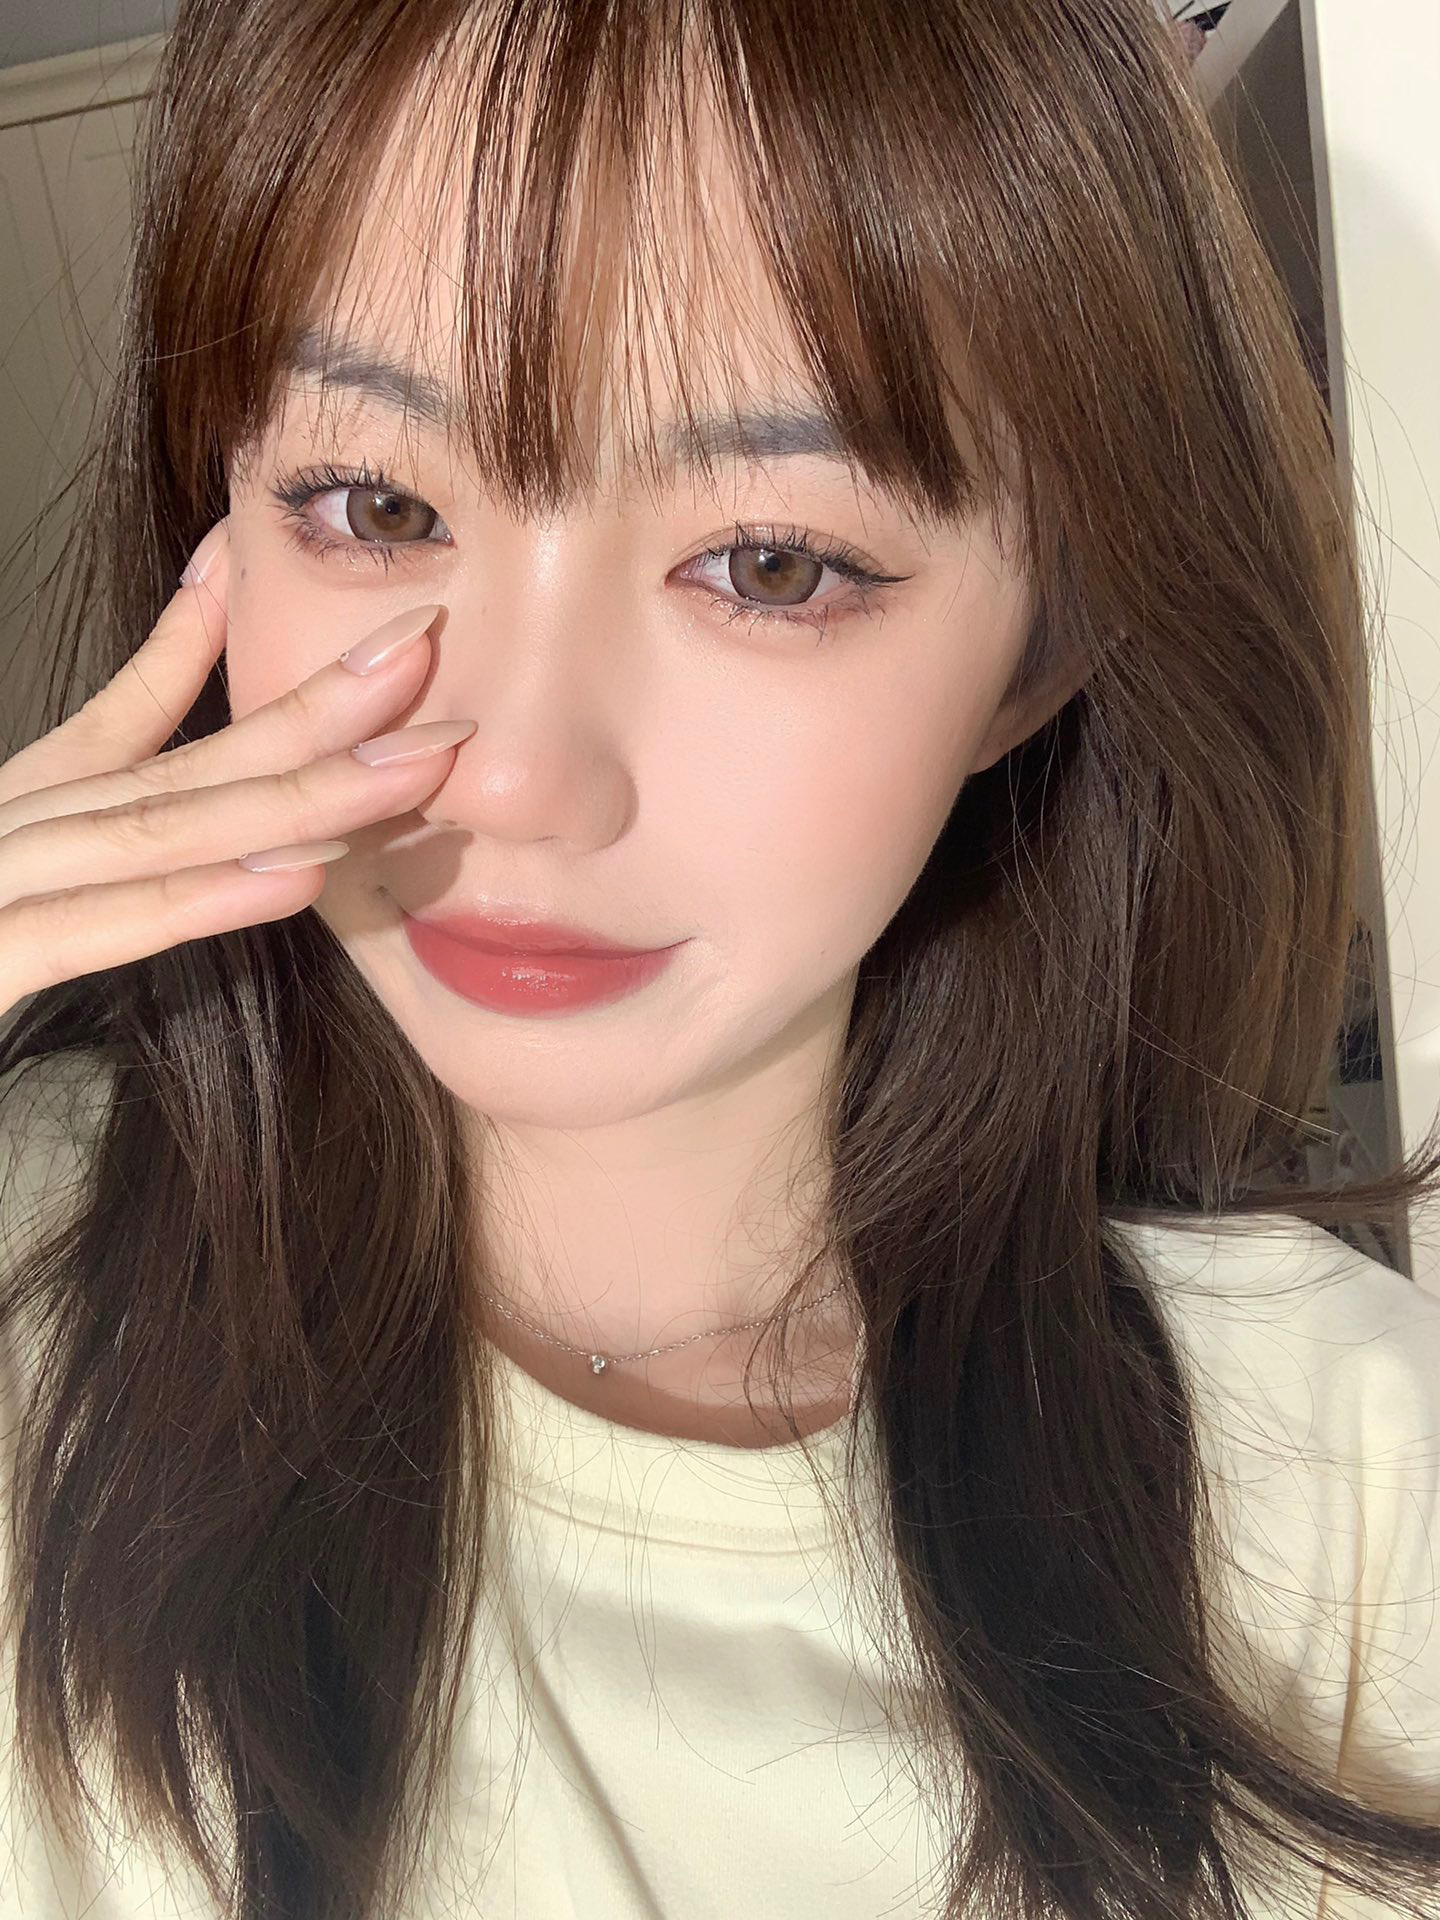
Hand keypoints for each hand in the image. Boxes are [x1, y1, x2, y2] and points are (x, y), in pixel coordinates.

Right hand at [0, 519, 474, 1017]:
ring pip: (146, 832)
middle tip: (432, 651)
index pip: (130, 728)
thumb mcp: (15, 891)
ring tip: (411, 760)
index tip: (362, 618)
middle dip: (313, 710)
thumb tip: (201, 805)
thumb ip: (87, 830)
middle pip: (173, 767)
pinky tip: (294, 878)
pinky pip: (82, 934)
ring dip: (289, 795)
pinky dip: (189, 901)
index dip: (239, 662)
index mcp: (10, 820)